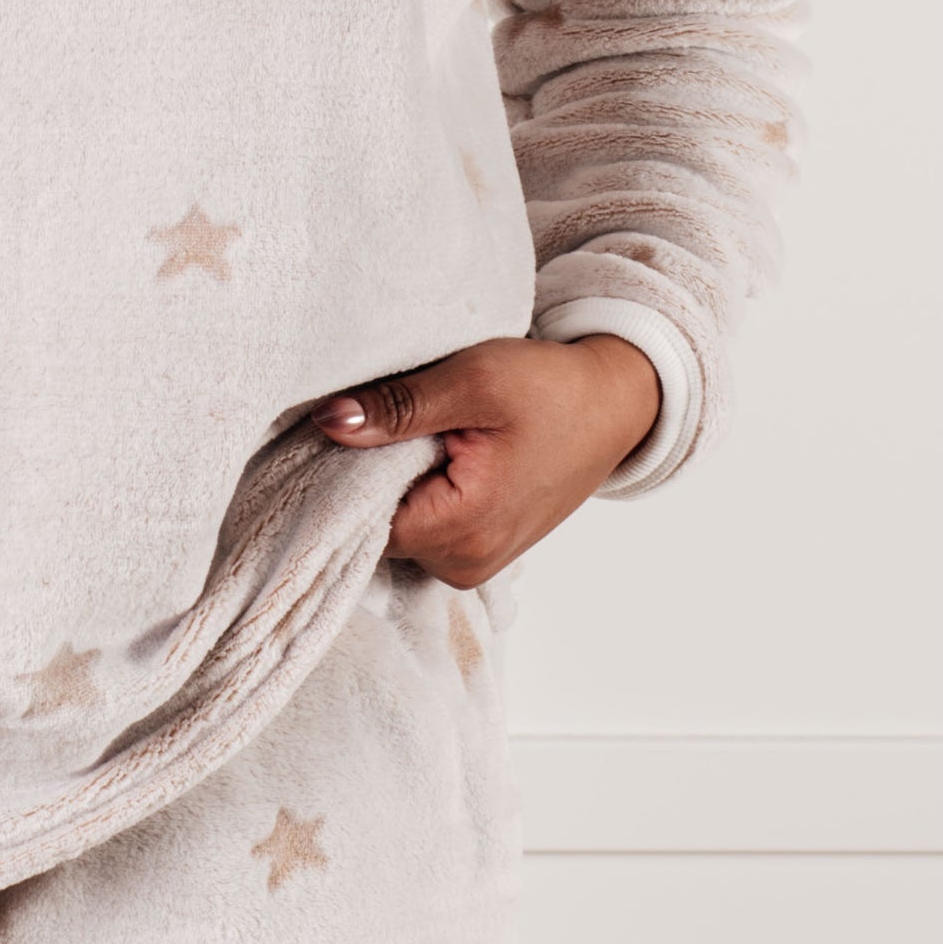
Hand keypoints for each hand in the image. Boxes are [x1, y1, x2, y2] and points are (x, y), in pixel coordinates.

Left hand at [310, 334, 660, 585]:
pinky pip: (421, 530)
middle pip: (376, 529)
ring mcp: (473, 563)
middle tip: (380, 421)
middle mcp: (465, 563)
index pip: (361, 520)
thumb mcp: (474, 380)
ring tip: (413, 436)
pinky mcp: (477, 551)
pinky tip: (426, 456)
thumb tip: (330, 422)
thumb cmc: (552, 390)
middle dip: (366, 478)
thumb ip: (399, 406)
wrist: (613, 405)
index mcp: (464, 529)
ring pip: (395, 530)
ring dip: (392, 485)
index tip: (340, 429)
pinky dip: (414, 493)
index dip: (342, 473)